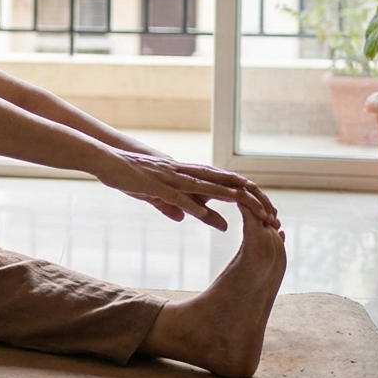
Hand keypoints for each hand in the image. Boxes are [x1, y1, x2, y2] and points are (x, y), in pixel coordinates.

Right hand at [98, 150, 278, 231]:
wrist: (104, 159)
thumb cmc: (127, 175)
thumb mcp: (153, 194)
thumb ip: (171, 205)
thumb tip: (185, 218)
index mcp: (187, 174)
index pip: (225, 183)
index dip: (247, 196)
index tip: (265, 212)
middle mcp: (185, 172)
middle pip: (226, 183)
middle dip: (252, 199)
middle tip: (273, 216)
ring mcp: (172, 178)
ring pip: (209, 189)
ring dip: (233, 202)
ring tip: (255, 213)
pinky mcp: (156, 186)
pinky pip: (180, 197)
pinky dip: (197, 207)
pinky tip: (211, 218)